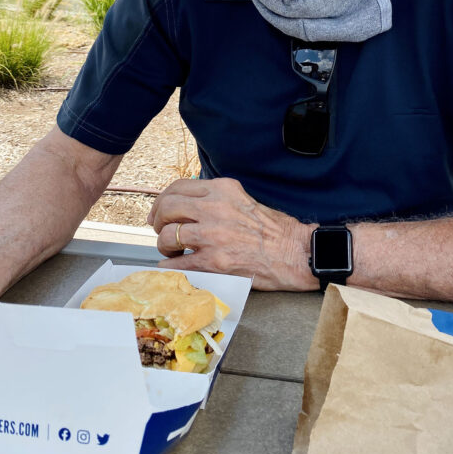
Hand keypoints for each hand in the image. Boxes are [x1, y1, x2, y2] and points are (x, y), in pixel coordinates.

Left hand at [147, 177, 315, 290]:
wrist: (294, 253)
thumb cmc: (273, 230)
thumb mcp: (243, 200)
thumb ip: (216, 199)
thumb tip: (187, 208)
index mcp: (223, 190)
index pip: (178, 187)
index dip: (162, 200)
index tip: (160, 212)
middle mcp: (215, 208)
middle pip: (168, 208)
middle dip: (158, 221)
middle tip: (161, 231)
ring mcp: (213, 235)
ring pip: (168, 236)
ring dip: (164, 245)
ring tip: (172, 251)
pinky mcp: (214, 262)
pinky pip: (177, 263)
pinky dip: (170, 266)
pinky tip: (175, 266)